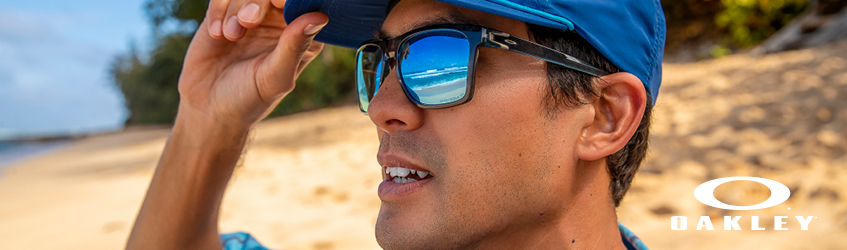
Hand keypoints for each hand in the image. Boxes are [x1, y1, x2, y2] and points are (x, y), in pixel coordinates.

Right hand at [177, 0, 327, 128]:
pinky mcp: (226, 14)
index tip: (279, 5)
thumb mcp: (275, 77)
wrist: (209, 108)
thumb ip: (294, 46)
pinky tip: (217, 34)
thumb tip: (319, 16)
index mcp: (303, 36)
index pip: (307, 4)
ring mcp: (253, 16)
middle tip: (248, 21)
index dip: (292, 1)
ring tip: (230, 35)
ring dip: (236, 8)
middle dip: (259, 1)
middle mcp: (281, 22)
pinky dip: (219, 11)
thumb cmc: (249, 99)